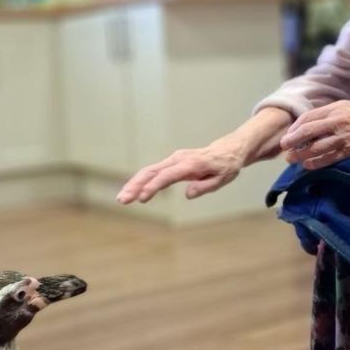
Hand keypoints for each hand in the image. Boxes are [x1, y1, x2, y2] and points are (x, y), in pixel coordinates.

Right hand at [116, 138, 245, 203]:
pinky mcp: (172, 163)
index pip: (167, 176)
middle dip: (136, 185)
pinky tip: (132, 192)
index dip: (153, 187)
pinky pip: (154, 171)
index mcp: (191, 164)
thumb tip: (187, 194)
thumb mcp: (222, 178)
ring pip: (149, 170)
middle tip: (123, 200)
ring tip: (122, 199)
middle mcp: (179, 159)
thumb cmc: (226, 166)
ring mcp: (174, 159)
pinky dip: (141, 181)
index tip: (142, 198)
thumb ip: (205, 187)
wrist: (227, 150)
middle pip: (152, 171)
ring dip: (134, 184)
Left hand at [280, 101, 349, 169]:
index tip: (288, 136)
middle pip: (307, 131)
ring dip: (301, 154)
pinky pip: (329, 158)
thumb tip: (313, 124)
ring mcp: (345, 136)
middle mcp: (338, 120)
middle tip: (284, 148)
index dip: (295, 128)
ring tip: (292, 159)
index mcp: (337, 108)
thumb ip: (333, 114)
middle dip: (292, 141)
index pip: (308, 117)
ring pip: (316, 147)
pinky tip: (308, 166)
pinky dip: (316, 163)